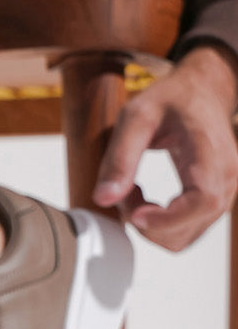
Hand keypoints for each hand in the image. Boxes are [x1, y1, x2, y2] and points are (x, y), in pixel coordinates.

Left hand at [92, 44, 237, 249]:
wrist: (203, 92)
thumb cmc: (172, 100)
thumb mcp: (136, 117)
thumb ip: (120, 158)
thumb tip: (103, 199)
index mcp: (212, 153)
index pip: (202, 200)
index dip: (167, 218)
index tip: (134, 214)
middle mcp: (227, 178)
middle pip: (190, 228)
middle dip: (147, 223)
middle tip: (123, 193)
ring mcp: (225, 192)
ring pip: (186, 236)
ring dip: (150, 226)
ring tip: (132, 192)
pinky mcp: (214, 200)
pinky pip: (186, 229)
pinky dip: (160, 224)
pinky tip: (145, 198)